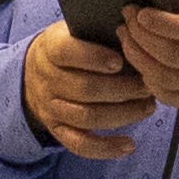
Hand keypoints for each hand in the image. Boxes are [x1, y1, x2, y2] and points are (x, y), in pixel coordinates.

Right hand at [19, 24, 155, 160]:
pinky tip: (129, 145)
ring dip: (123, 114)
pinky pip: (80, 144)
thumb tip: (137, 31)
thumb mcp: (73, 30)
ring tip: (148, 107)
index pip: (68, 53)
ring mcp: (51, 108)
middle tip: (148, 85)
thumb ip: (98, 31)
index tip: (120, 61)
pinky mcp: (57, 130)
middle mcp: (48, 80)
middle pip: (85, 89)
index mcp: (51, 49)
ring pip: (87, 117)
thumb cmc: (67, 48)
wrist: (31, 74)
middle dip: (122, 89)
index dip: (94, 57)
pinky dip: (105, 148)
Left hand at [118, 0, 178, 118]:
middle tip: (126, 19)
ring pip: (170, 81)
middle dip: (142, 39)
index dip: (163, 25)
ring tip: (127, 38)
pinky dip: (154, 86)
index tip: (140, 11)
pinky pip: (177, 99)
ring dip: (141, 61)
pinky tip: (143, 66)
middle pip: (175, 57)